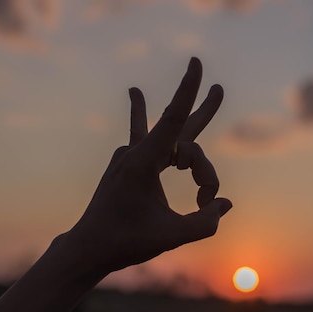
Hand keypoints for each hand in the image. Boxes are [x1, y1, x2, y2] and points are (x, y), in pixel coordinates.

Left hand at [65, 57, 231, 276]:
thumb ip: (205, 222)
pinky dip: (142, 116)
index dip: (188, 91)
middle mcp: (135, 153)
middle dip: (203, 110)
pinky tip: (136, 94)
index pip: (174, 120)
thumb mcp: (172, 237)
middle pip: (180, 130)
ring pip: (169, 140)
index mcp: (143, 163)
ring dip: (191, 147)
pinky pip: (141, 134)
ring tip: (208, 96)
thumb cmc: (126, 242)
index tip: (196, 63)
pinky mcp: (125, 164)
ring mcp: (128, 156)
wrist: (87, 247)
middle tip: (219, 88)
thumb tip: (225, 204)